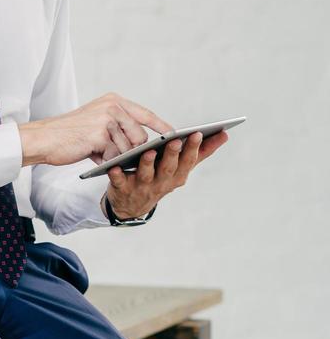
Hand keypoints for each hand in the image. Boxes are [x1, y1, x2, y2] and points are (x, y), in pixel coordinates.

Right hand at [17, 92, 173, 167]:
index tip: (175, 136)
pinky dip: (109, 162)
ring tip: (103, 156)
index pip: (145, 114)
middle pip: (140, 136)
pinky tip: (98, 159)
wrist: (45, 138)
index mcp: (114, 101)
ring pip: (129, 148)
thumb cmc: (71, 134)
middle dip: (134, 151)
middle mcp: (113, 106)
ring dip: (118, 157)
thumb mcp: (97, 124)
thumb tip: (144, 145)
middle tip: (122, 157)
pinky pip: (116, 155)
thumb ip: (119, 129)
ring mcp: (107, 119)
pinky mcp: (100, 134)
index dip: (161, 126)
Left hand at [101, 130, 229, 219]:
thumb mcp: (182, 168)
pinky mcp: (123, 189)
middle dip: (173, 155)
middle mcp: (162, 183)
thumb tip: (224, 134)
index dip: (194, 148)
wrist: (132, 205)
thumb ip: (202, 152)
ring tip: (149, 151)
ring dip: (148, 164)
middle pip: (169, 168)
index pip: (188, 161)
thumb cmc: (161, 178)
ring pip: (146, 175)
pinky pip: (119, 182)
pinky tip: (114, 167)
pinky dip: (117, 176)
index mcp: (177, 175)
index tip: (198, 133)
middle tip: (175, 140)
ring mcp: (142, 187)